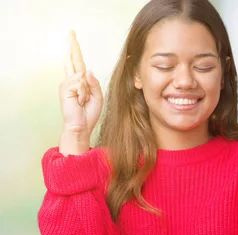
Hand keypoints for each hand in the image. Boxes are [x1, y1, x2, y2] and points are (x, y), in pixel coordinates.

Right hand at [58, 30, 102, 153]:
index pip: (78, 63)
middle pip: (73, 59)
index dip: (75, 51)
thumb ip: (94, 83)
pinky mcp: (65, 88)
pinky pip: (81, 84)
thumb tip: (86, 71)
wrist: (82, 126)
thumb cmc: (89, 113)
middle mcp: (72, 80)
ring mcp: (67, 84)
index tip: (73, 38)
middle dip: (72, 46)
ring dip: (87, 91)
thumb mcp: (97, 96)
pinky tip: (79, 101)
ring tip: (83, 101)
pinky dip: (84, 94)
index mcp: (80, 82)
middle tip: (70, 32)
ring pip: (83, 77)